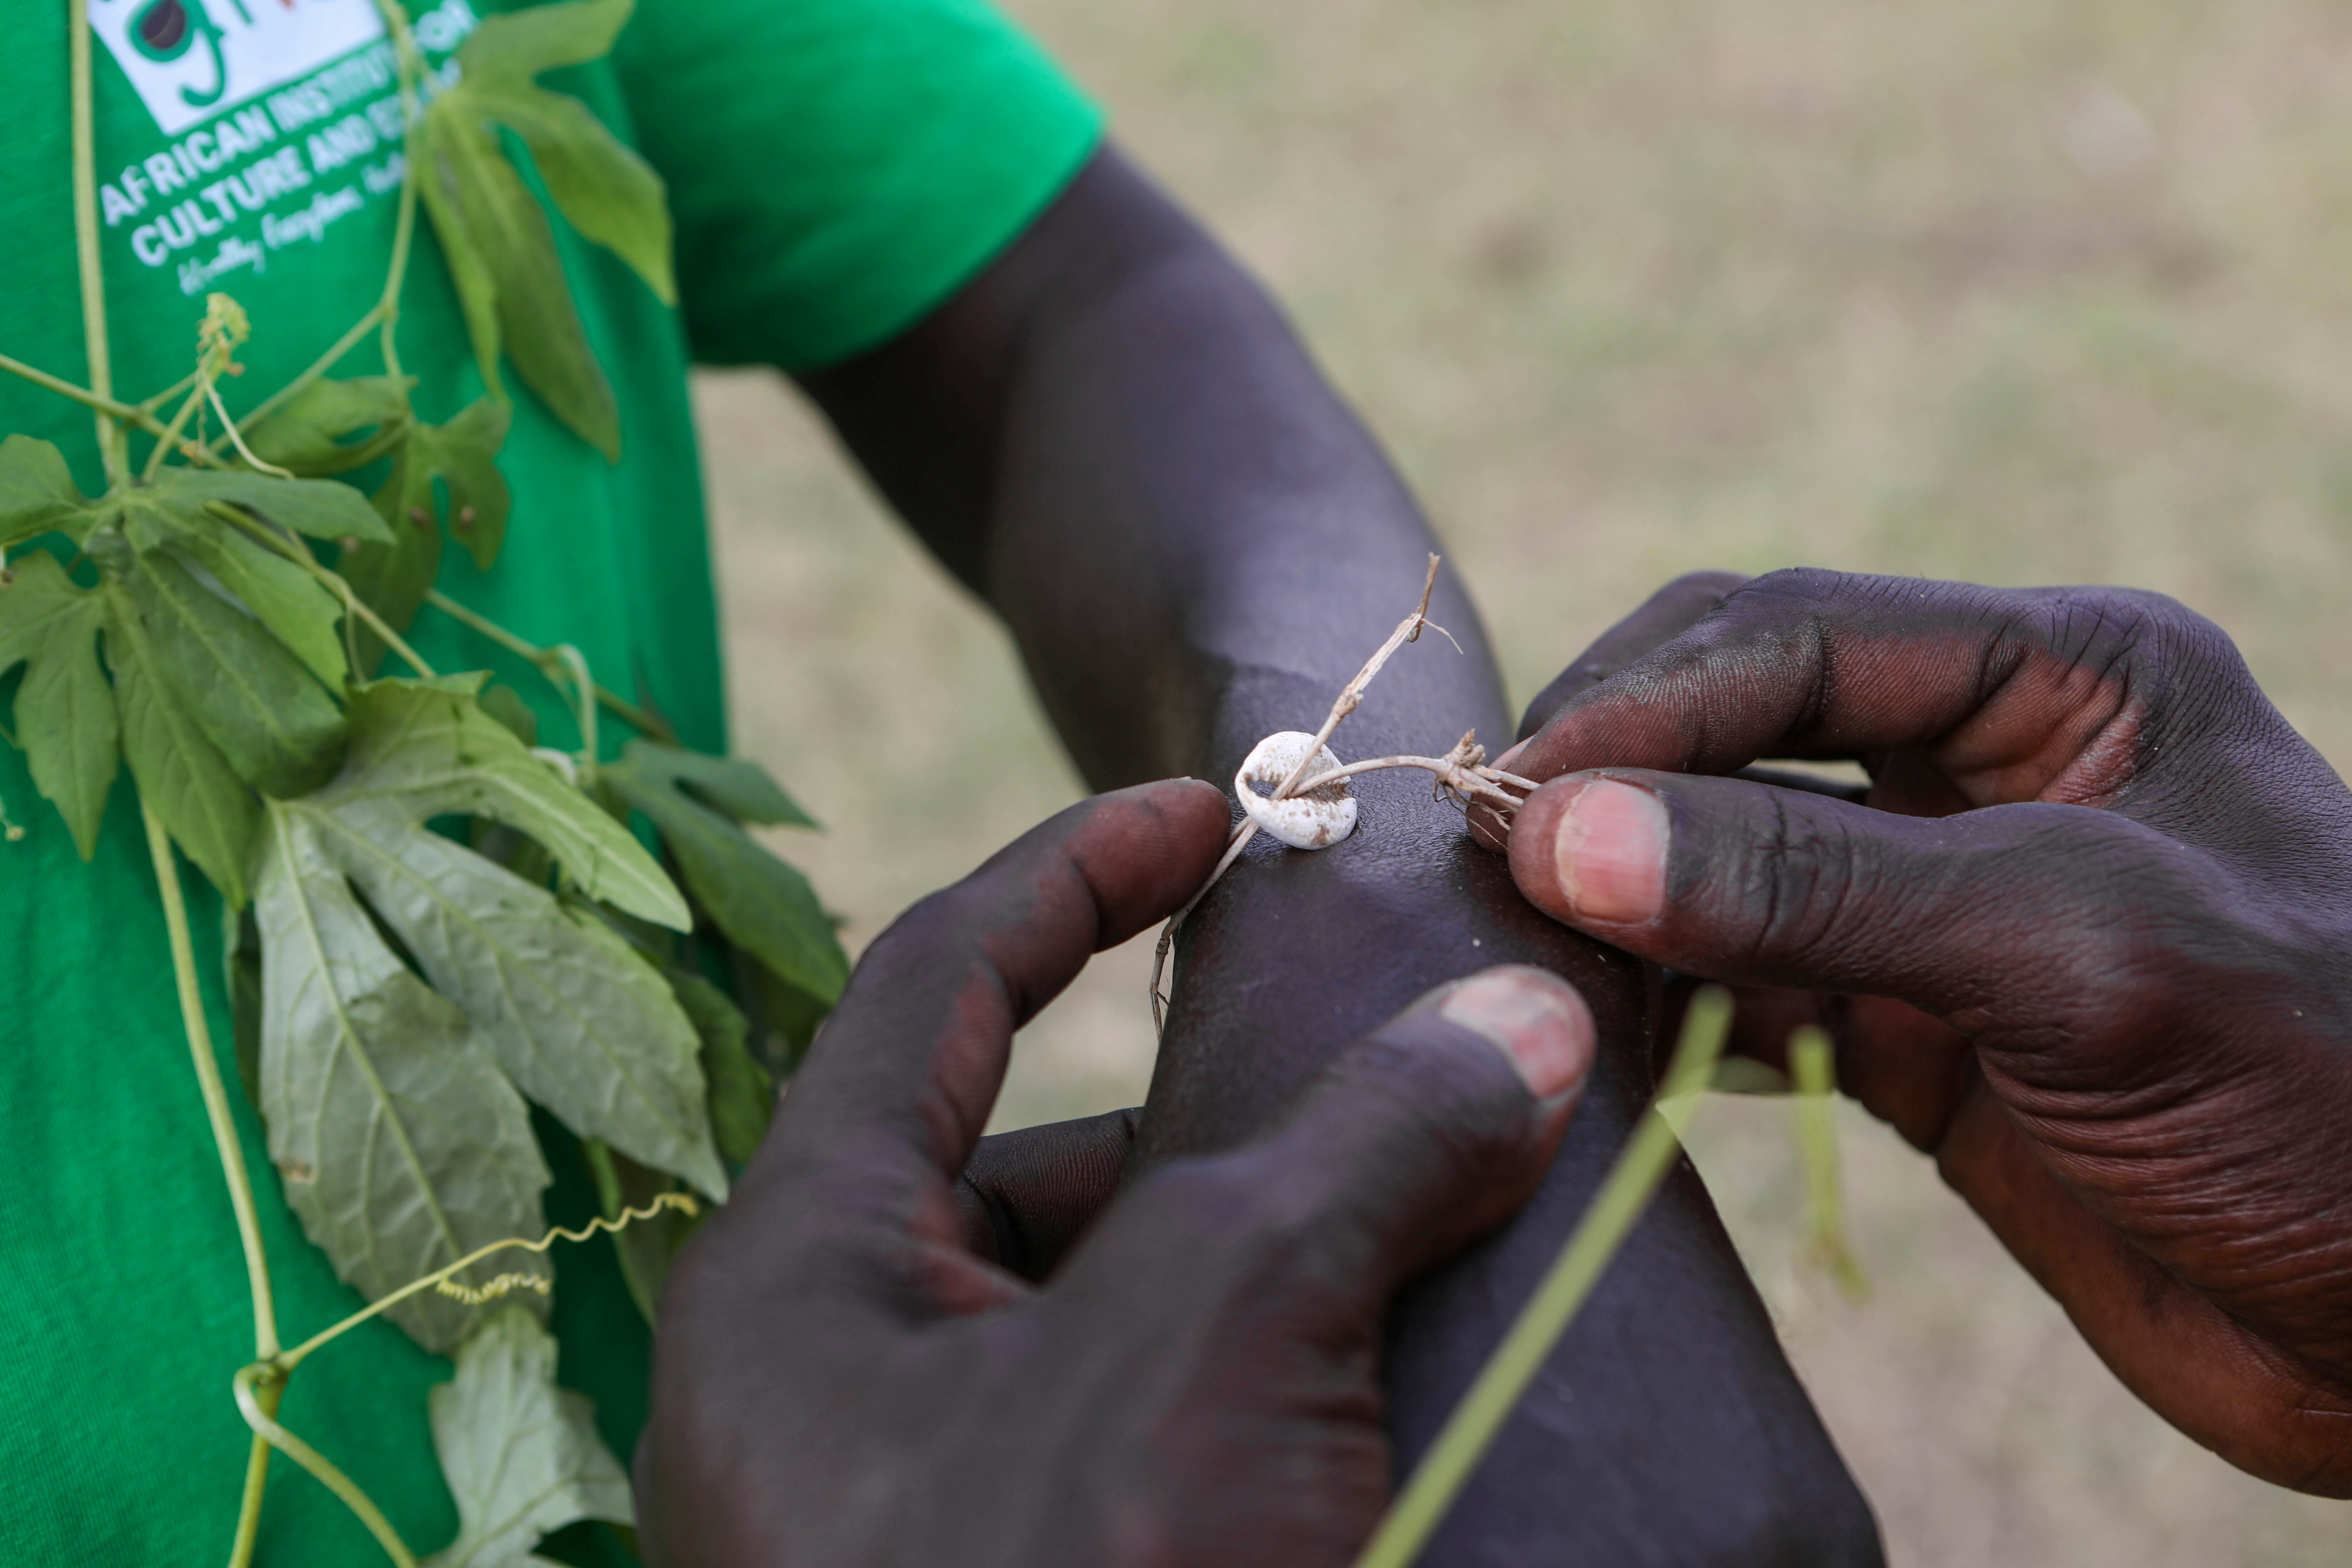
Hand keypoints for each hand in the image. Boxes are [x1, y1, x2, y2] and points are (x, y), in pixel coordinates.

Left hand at [636, 779, 1599, 1565]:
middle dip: (1221, 1118)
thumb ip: (1360, 1149)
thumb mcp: (1216, 1333)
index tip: (1207, 807)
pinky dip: (1253, 1380)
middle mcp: (837, 1381)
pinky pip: (1140, 1426)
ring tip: (1416, 1229)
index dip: (1075, 868)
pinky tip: (1374, 1374)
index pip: (932, 987)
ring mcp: (923, 1502)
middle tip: (1391, 1081)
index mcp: (800, 1279)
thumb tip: (1522, 1014)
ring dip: (1260, 1260)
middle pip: (1041, 1169)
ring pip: (1107, 1311)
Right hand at [1484, 568, 2351, 1494]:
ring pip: (1721, 859)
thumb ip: (1814, 888)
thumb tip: (1567, 837)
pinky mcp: (1910, 1031)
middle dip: (1613, 777)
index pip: (1794, 635)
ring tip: (1523, 952)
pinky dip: (1663, 1007)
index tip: (1521, 791)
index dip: (1645, 704)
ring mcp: (1941, 902)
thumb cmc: (2326, 1093)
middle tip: (1493, 856)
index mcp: (2066, 678)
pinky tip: (1600, 1038)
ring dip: (1620, 899)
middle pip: (1737, 721)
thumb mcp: (2077, 951)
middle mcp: (1989, 768)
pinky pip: (1745, 988)